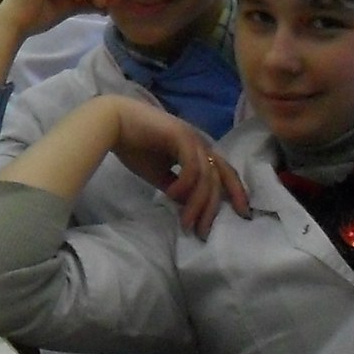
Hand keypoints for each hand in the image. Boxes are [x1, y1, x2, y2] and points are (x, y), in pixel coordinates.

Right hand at [99, 99, 249, 234]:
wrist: (112, 122)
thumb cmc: (133, 145)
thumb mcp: (158, 174)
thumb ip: (176, 187)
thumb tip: (188, 205)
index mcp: (197, 150)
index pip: (224, 172)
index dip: (236, 193)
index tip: (241, 215)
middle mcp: (200, 143)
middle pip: (220, 177)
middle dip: (214, 207)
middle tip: (205, 232)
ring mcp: (192, 137)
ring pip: (206, 176)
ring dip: (197, 203)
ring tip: (186, 222)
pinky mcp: (181, 135)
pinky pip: (192, 166)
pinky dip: (185, 184)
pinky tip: (171, 195)